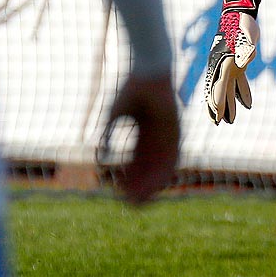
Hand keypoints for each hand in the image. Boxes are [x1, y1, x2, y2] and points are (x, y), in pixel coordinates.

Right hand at [101, 72, 179, 205]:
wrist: (148, 72)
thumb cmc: (130, 90)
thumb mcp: (114, 117)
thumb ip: (107, 136)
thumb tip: (98, 157)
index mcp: (142, 133)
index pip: (136, 162)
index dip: (129, 178)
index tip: (119, 193)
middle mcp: (157, 137)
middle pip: (150, 167)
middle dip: (141, 186)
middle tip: (132, 204)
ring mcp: (168, 134)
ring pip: (162, 165)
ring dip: (154, 183)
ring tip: (144, 198)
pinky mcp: (177, 130)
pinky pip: (174, 154)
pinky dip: (167, 169)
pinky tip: (161, 182)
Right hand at [205, 0, 259, 124]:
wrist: (240, 14)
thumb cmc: (241, 25)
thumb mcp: (244, 35)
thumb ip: (243, 49)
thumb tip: (243, 62)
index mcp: (222, 61)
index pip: (217, 85)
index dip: (217, 101)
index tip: (216, 116)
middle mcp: (221, 66)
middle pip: (219, 91)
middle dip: (219, 108)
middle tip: (218, 123)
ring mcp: (228, 66)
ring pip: (228, 89)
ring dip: (229, 104)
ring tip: (231, 121)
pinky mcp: (237, 64)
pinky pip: (238, 82)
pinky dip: (242, 93)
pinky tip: (247, 105)